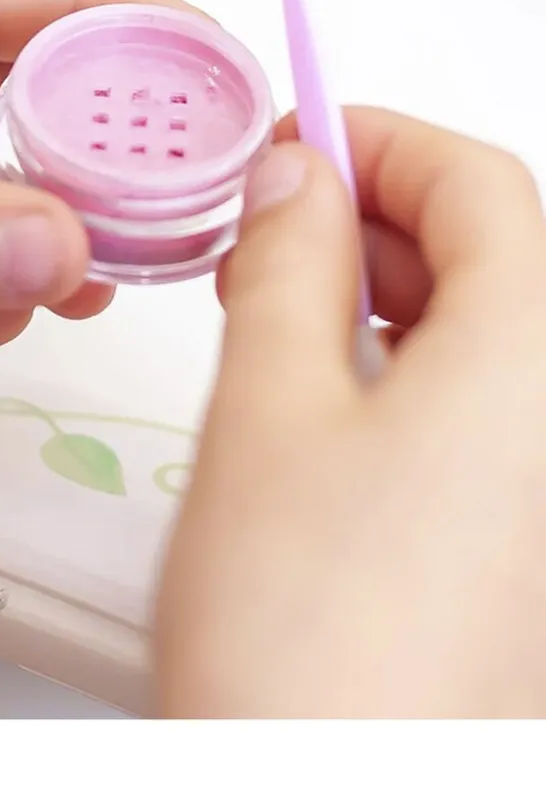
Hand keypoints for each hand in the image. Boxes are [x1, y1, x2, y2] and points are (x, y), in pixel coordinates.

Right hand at [155, 107, 545, 717]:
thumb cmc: (306, 647)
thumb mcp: (268, 409)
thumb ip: (285, 265)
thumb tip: (293, 181)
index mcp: (535, 364)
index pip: (482, 184)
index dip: (381, 141)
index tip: (299, 139)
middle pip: (497, 254)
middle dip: (376, 219)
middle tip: (270, 226)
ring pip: (489, 335)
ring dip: (387, 294)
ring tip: (282, 309)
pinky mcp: (529, 548)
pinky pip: (486, 413)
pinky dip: (409, 371)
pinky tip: (331, 396)